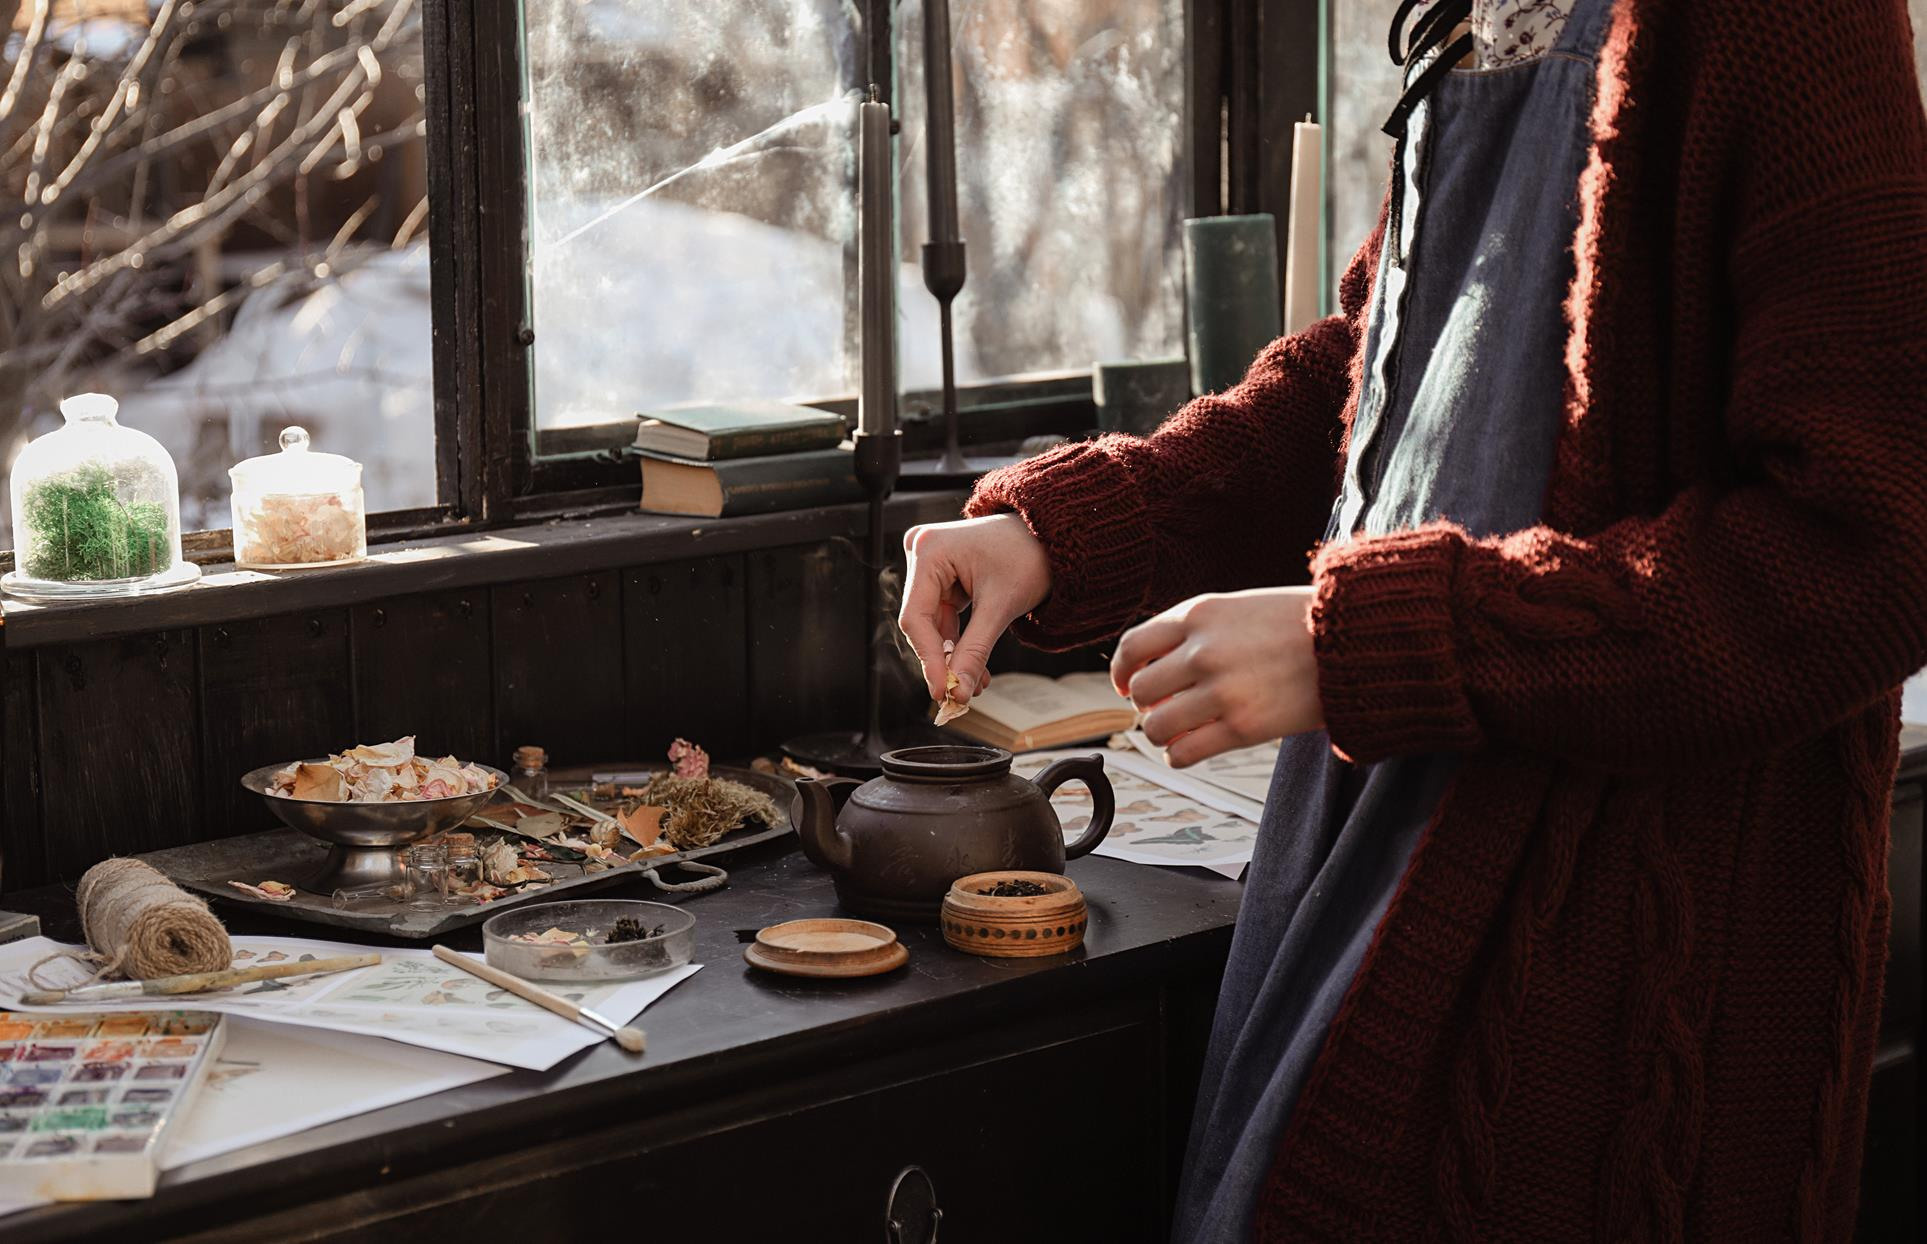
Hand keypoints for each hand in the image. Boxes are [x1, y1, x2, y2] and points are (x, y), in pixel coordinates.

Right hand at [899, 513, 1052, 702]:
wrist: (1051, 537)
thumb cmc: (1029, 556)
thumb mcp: (1001, 607)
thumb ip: (975, 651)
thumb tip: (957, 692)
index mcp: (930, 550)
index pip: (916, 617)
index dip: (929, 659)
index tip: (942, 692)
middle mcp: (922, 551)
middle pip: (921, 622)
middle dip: (944, 660)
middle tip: (959, 695)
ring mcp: (930, 564)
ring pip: (932, 624)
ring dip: (953, 655)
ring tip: (975, 685)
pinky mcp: (941, 576)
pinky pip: (943, 617)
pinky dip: (958, 642)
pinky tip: (975, 668)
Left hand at [1111, 587, 1322, 766]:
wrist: (1355, 640)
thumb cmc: (1298, 624)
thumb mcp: (1237, 607)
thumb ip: (1194, 633)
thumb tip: (1151, 675)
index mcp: (1198, 614)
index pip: (1132, 647)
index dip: (1121, 672)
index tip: (1125, 686)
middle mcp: (1202, 651)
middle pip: (1140, 691)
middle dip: (1146, 705)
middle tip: (1164, 710)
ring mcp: (1221, 690)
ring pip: (1155, 726)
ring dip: (1161, 733)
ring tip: (1180, 731)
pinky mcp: (1243, 727)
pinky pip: (1183, 753)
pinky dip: (1178, 756)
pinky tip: (1191, 749)